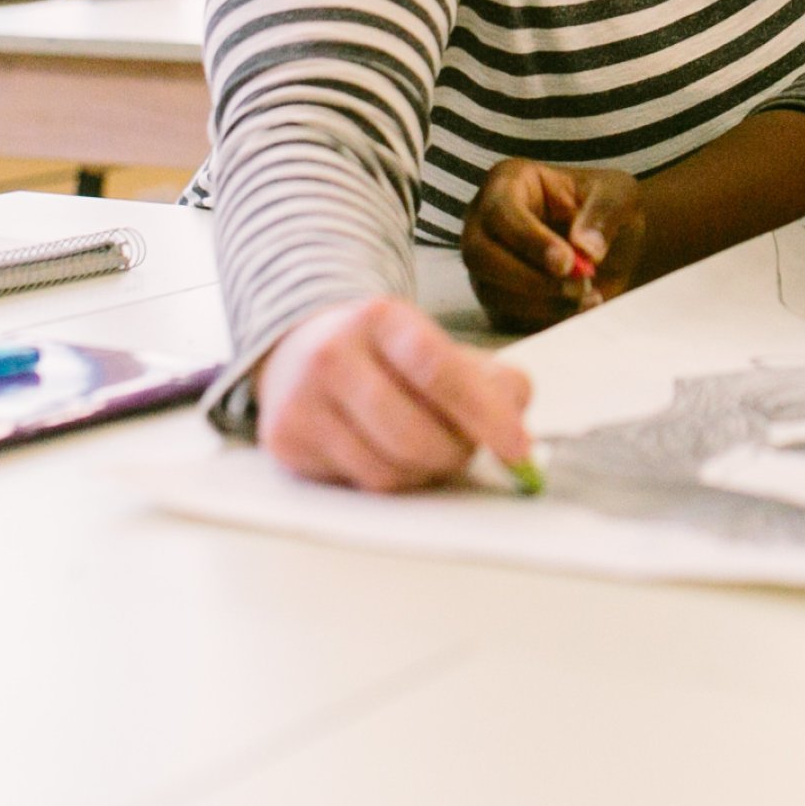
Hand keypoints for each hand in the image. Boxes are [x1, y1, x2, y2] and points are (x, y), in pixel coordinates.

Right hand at [255, 297, 532, 492]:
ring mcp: (302, 400)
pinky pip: (357, 487)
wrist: (301, 348)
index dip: (484, 413)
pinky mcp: (285, 441)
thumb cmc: (386, 356)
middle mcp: (333, 354)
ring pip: (387, 472)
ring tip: (427, 450)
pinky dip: (388, 480)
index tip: (519, 449)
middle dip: (455, 454)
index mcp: (381, 318)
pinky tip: (386, 454)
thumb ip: (489, 379)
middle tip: (467, 449)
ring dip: (423, 474)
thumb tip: (516, 423)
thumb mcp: (436, 346)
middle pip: (414, 434)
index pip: (438, 369)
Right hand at [461, 159, 645, 331]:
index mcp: (508, 183)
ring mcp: (485, 262)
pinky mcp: (496, 296)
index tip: (567, 262)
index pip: (501, 212)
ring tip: (585, 297)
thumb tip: (585, 250)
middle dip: (529, 278)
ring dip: (540, 303)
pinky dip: (543, 320)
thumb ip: (604, 213)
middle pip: (479, 255)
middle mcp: (484, 222)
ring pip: (490, 290)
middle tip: (577, 287)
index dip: (530, 241)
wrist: (615, 245)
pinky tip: (578, 310)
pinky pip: (504, 317)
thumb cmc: (606, 209)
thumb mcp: (618, 195)